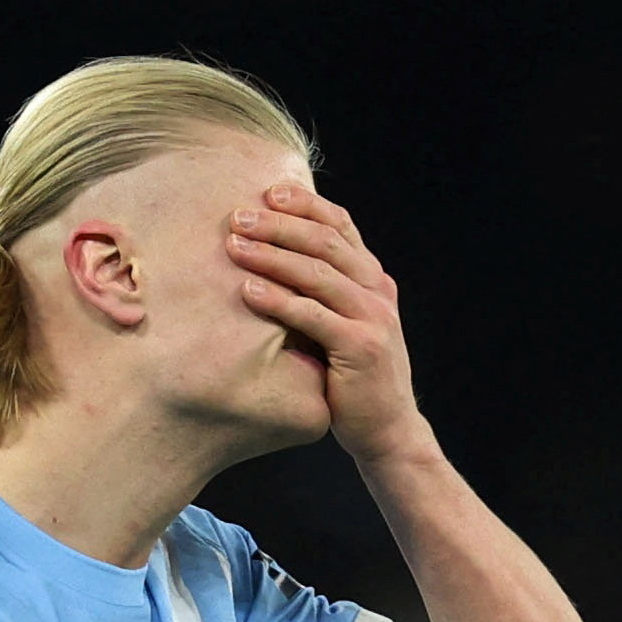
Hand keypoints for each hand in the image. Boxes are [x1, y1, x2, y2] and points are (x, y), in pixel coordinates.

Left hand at [227, 184, 431, 463]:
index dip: (305, 206)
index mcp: (373, 280)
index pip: (341, 227)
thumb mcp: (343, 325)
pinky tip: (248, 291)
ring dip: (272, 256)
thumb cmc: (352, 378)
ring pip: (318, 274)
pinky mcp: (360, 347)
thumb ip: (324, 294)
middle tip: (238, 216)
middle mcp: (378, 292)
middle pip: (326, 243)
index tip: (268, 192)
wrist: (386, 429)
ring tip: (235, 246)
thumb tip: (274, 258)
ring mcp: (373, 318)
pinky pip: (313, 315)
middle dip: (279, 225)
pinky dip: (279, 300)